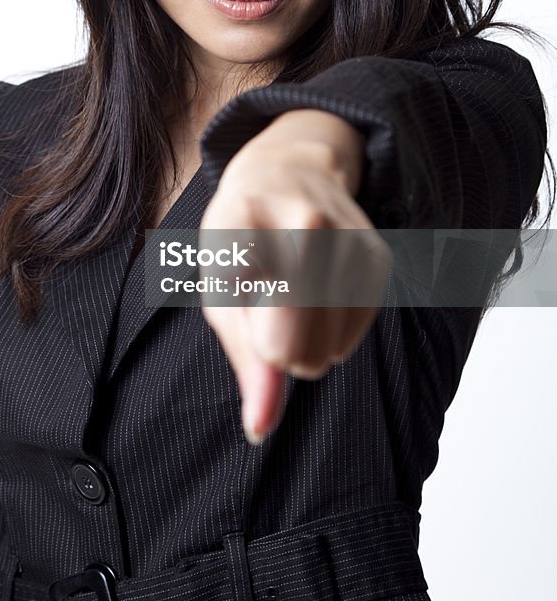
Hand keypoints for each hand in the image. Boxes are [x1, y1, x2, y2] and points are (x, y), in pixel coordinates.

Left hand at [199, 109, 390, 443]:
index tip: (251, 292)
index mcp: (247, 225)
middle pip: (297, 354)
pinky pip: (353, 338)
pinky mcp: (379, 258)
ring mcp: (350, 240)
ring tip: (293, 287)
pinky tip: (320, 289)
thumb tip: (261, 428)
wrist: (290, 172)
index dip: (255, 339)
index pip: (262, 332)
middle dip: (278, 348)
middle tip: (268, 302)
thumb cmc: (242, 237)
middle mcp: (306, 225)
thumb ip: (244, 360)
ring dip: (306, 337)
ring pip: (328, 352)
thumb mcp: (220, 288)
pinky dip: (333, 329)